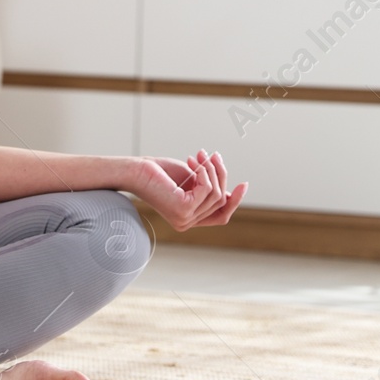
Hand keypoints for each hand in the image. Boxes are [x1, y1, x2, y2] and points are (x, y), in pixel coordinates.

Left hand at [132, 150, 247, 231]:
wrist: (135, 170)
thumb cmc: (158, 173)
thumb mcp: (190, 180)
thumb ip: (208, 188)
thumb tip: (228, 194)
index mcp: (188, 219)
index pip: (220, 216)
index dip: (234, 201)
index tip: (244, 184)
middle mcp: (186, 223)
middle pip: (221, 201)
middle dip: (220, 175)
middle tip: (212, 155)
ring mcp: (184, 219)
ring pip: (216, 194)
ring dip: (211, 170)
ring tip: (200, 155)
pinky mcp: (182, 209)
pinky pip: (207, 190)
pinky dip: (204, 173)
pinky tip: (194, 162)